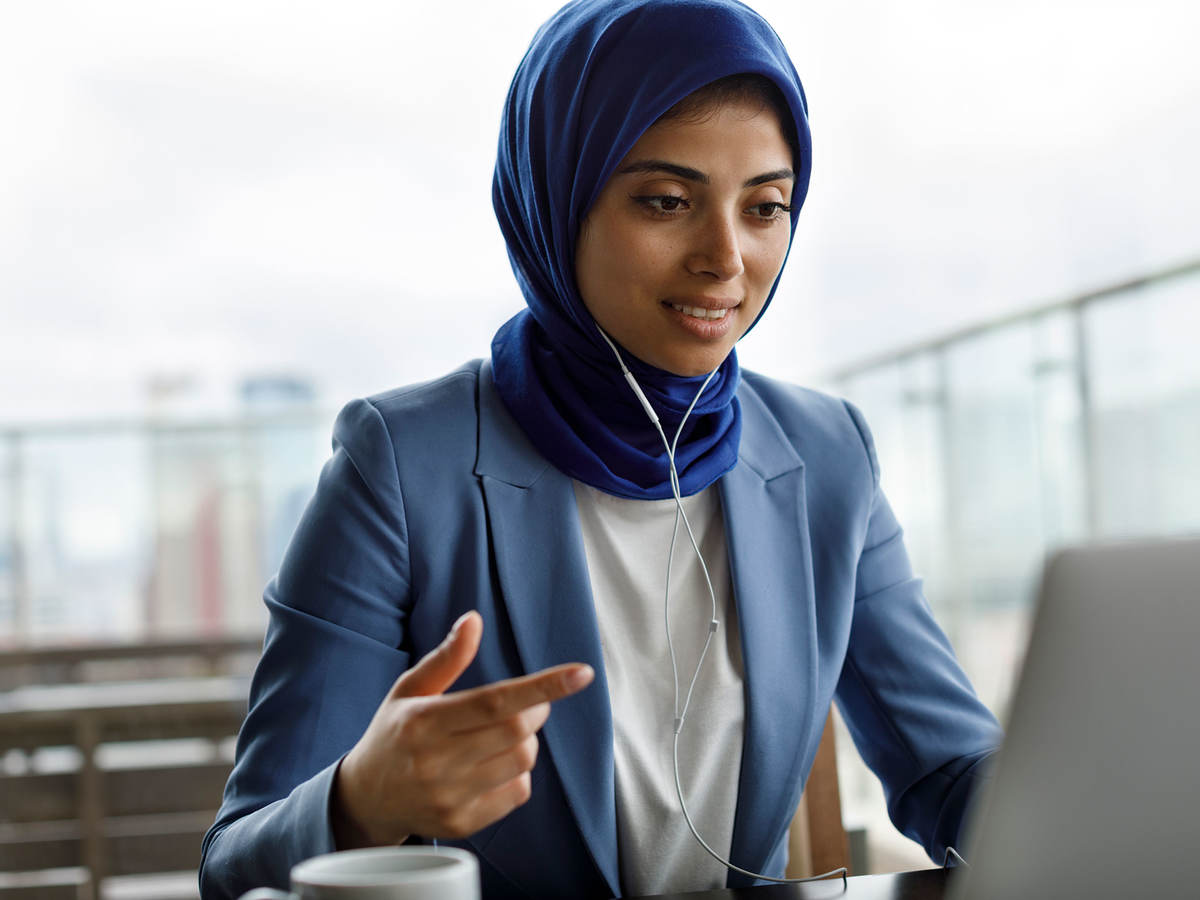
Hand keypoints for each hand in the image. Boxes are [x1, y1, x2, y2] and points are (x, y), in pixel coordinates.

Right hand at [331, 610, 593, 847]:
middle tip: (523, 705)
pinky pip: (518, 793)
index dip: (543, 686)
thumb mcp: (409, 689)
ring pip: (523, 761)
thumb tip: (474, 620)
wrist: (366, 798)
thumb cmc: (394, 733)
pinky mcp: (461, 824)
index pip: (495, 700)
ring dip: (526, 741)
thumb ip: (446, 658)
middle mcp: (435, 762)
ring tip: (501, 736)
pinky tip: (492, 767)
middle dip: (534, 710)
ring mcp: (448, 797)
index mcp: (423, 721)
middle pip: (517, 731)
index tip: (582, 673)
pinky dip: (518, 774)